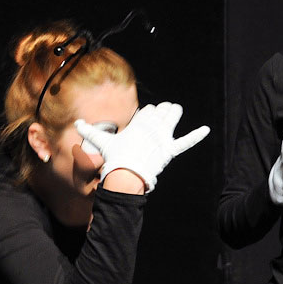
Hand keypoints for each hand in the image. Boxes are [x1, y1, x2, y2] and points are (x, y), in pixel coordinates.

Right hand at [76, 103, 208, 192]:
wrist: (126, 173)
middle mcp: (154, 125)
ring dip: (174, 114)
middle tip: (158, 119)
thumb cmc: (114, 157)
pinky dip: (197, 135)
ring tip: (173, 114)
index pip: (148, 110)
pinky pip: (186, 141)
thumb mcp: (102, 141)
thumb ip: (89, 131)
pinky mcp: (170, 150)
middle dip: (162, 112)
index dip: (147, 115)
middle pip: (163, 110)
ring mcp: (163, 137)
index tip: (143, 122)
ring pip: (174, 117)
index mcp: (140, 121)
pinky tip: (206, 130)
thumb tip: (76, 124)